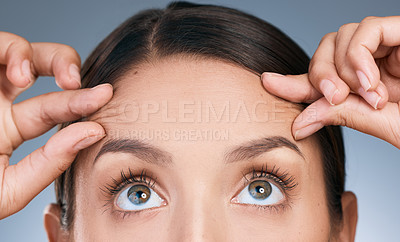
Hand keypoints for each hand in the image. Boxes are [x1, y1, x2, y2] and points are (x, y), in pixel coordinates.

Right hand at [0, 32, 112, 218]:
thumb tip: (94, 132)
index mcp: (11, 129)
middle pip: (43, 71)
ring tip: (40, 78)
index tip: (106, 97)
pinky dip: (8, 52)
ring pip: (16, 50)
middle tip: (84, 83)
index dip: (82, 102)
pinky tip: (16, 72)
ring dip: (38, 57)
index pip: (55, 110)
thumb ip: (50, 163)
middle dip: (67, 68)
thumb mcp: (7, 189)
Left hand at [261, 16, 399, 148]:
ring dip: (343, 70)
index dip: (293, 81)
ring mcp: (388, 46)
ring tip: (367, 94)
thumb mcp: (382, 122)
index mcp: (368, 86)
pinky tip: (371, 80)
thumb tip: (299, 123)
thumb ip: (346, 115)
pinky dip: (359, 56)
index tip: (268, 82)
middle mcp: (374, 63)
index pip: (321, 80)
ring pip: (339, 37)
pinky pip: (366, 29)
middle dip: (320, 75)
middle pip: (324, 51)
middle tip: (335, 97)